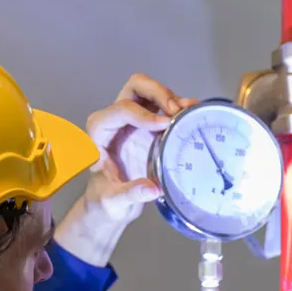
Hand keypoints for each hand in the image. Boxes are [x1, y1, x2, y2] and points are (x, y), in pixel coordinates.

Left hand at [54, 74, 192, 267]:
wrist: (113, 204)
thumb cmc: (107, 200)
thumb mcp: (114, 202)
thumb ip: (129, 194)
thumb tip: (152, 189)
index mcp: (100, 132)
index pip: (122, 109)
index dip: (144, 114)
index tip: (165, 126)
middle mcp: (116, 120)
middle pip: (136, 86)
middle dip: (158, 93)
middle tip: (176, 110)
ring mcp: (135, 120)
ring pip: (152, 90)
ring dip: (171, 97)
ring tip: (188, 112)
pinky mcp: (150, 126)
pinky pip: (165, 106)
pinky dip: (180, 106)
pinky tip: (192, 114)